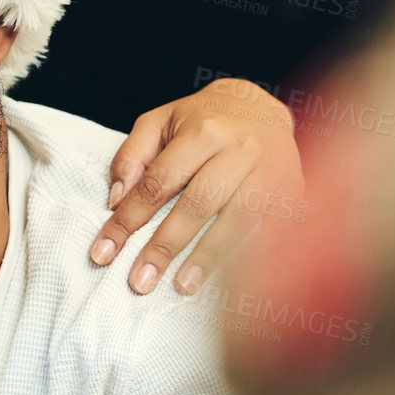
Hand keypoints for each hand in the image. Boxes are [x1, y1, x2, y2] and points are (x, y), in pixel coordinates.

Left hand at [89, 78, 303, 295]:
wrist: (264, 107)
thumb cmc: (204, 120)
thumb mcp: (160, 122)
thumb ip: (132, 156)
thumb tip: (116, 201)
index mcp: (203, 131)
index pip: (156, 183)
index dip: (127, 220)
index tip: (103, 253)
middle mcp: (240, 150)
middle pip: (196, 205)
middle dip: (164, 247)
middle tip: (139, 281)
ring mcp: (271, 172)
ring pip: (236, 221)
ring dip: (207, 258)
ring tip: (181, 286)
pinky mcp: (292, 191)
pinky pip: (267, 231)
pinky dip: (246, 257)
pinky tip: (228, 280)